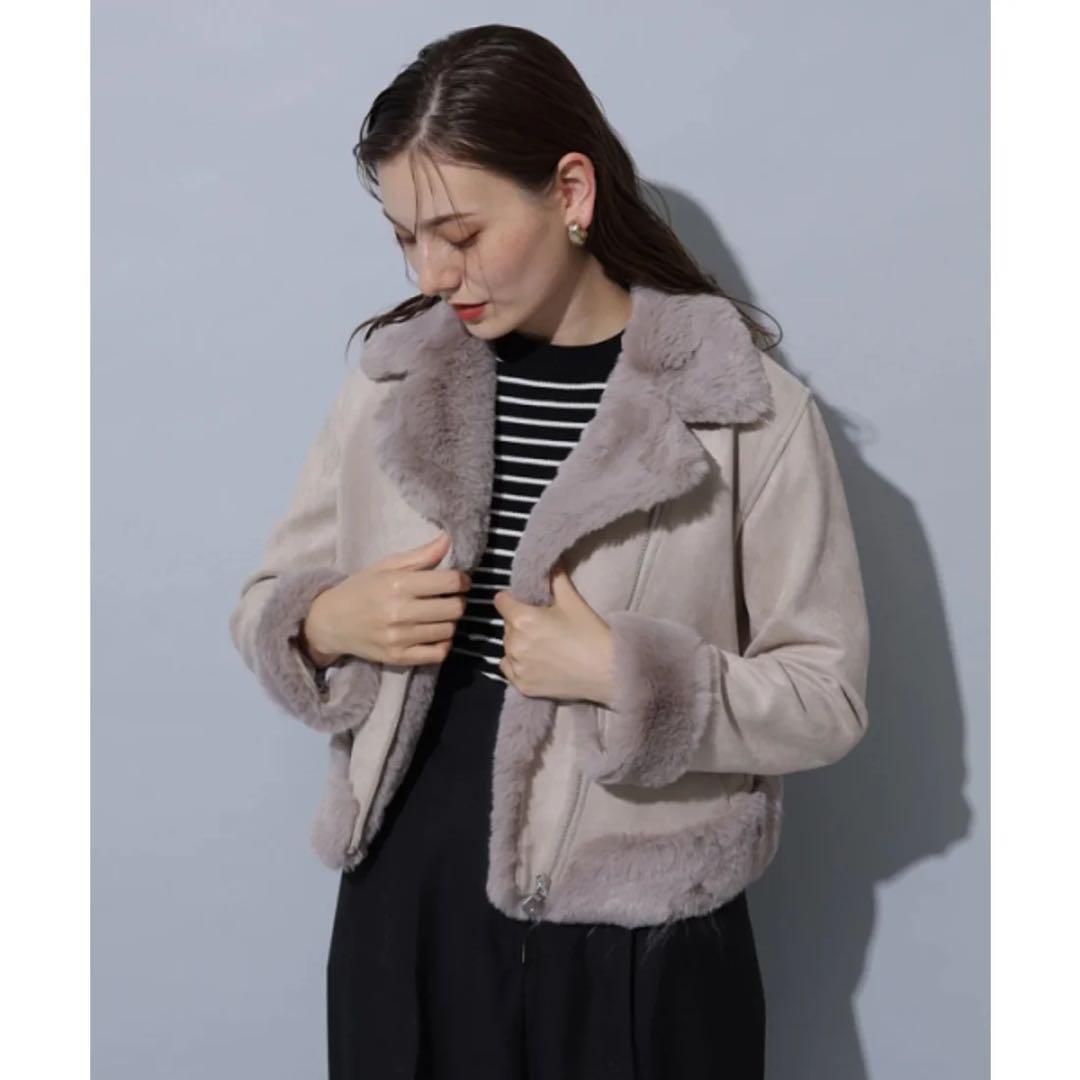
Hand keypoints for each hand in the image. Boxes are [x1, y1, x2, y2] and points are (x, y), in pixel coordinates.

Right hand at [303, 531, 470, 666]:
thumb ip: (421, 555)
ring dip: (450, 621)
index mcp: (398, 584)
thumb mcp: (387, 565)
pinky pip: (438, 654)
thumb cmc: (361, 589)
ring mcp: (399, 638)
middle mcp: (399, 612)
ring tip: (439, 615)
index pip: (450, 582)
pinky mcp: (398, 658)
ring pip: (449, 630)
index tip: (459, 580)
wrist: (330, 622)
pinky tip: (434, 634)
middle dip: (459, 601)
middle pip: (455, 608)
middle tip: (449, 598)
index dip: (462, 580)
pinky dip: (443, 643)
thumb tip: (449, 540)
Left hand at [493, 561, 615, 704]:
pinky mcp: (523, 686)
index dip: (513, 599)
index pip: (501, 601)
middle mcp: (514, 643)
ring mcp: (517, 667)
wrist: (608, 671)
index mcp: (522, 619)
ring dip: (519, 643)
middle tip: (543, 625)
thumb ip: (555, 578)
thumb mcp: (572, 601)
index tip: (527, 602)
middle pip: (507, 625)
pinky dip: (518, 664)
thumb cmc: (590, 633)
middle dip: (519, 622)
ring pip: (508, 647)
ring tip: (543, 645)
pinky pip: (509, 668)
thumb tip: (549, 562)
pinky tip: (536, 662)